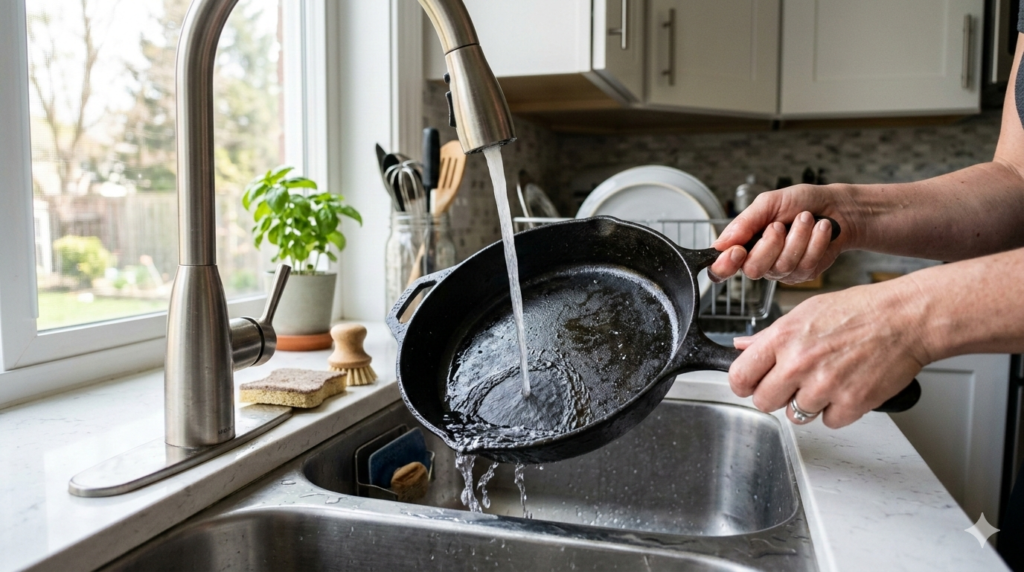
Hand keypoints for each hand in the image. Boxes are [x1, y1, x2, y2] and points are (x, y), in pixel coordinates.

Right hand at [710, 185, 853, 283]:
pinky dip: (816, 241)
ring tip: (807, 218)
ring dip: (798, 236)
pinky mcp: (804, 274)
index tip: (737, 251)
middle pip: (753, 270)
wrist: (838, 207)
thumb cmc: (802, 202)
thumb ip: (745, 222)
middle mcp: (760, 261)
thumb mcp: (769, 203)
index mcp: (743, 244)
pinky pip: (805, 264)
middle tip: (780, 225)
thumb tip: (722, 242)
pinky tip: (821, 229)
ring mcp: (782, 271)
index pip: (721, 268)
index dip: (724, 265)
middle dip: (770, 244)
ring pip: (783, 266)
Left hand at [729, 282, 926, 427]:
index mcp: (782, 338)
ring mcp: (825, 386)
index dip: (743, 384)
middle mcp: (799, 363)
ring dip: (809, 402)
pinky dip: (837, 410)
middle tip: (793, 383)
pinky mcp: (851, 404)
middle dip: (776, 396)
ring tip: (828, 378)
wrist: (905, 318)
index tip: (750, 384)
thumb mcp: (805, 312)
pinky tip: (847, 386)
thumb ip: (770, 336)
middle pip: (764, 402)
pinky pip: (829, 422)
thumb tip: (741, 348)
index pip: (740, 376)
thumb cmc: (859, 311)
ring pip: (796, 415)